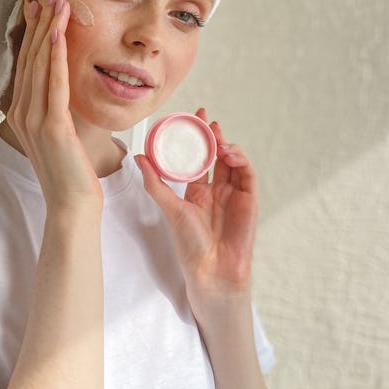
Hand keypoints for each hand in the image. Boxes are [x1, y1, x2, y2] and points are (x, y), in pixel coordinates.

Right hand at [7, 0, 102, 212]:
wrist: (71, 204)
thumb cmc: (68, 170)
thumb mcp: (56, 133)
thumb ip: (52, 108)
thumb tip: (60, 84)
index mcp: (20, 113)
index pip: (27, 64)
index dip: (34, 33)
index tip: (41, 6)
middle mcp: (22, 112)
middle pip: (31, 58)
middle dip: (41, 23)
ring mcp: (34, 119)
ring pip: (41, 65)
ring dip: (50, 31)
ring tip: (58, 3)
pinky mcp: (52, 126)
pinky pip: (54, 84)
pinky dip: (56, 57)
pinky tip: (60, 35)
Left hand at [134, 108, 257, 316]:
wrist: (212, 270)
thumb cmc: (190, 245)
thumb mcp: (170, 208)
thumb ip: (155, 183)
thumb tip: (138, 157)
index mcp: (196, 191)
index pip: (197, 158)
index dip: (194, 139)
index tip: (189, 119)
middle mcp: (216, 190)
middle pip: (216, 155)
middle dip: (212, 135)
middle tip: (205, 118)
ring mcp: (234, 193)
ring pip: (232, 160)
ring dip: (226, 145)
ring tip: (216, 135)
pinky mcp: (249, 199)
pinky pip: (247, 173)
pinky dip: (240, 159)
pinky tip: (229, 152)